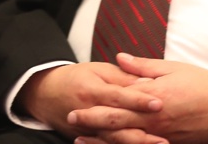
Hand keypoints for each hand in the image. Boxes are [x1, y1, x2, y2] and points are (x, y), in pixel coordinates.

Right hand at [17, 62, 162, 139]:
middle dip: (141, 132)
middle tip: (164, 138)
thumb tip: (148, 82)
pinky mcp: (83, 137)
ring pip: (111, 140)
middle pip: (116, 125)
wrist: (44, 93)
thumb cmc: (76, 78)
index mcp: (93, 91)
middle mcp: (88, 112)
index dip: (139, 101)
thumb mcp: (99, 70)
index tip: (159, 104)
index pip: (119, 97)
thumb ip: (124, 76)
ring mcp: (85, 129)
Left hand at [66, 53, 207, 143]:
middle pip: (115, 124)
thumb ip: (144, 66)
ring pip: (124, 140)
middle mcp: (153, 119)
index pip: (117, 103)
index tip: (76, 105)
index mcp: (154, 97)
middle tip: (71, 119)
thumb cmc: (203, 85)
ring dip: (100, 140)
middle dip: (90, 122)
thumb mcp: (173, 69)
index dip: (94, 107)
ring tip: (80, 139)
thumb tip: (120, 58)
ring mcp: (160, 135)